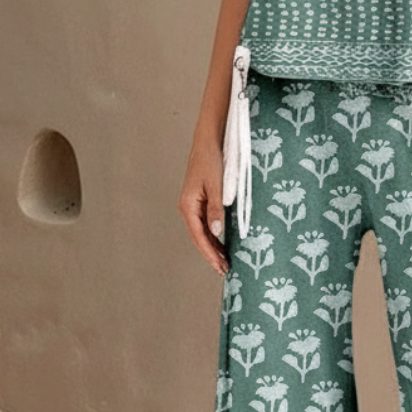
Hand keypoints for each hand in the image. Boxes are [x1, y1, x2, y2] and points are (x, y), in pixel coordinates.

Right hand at [177, 140, 228, 275]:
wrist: (208, 141)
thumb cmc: (211, 160)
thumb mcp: (217, 186)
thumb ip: (216, 209)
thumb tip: (216, 232)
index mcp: (188, 206)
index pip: (199, 237)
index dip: (210, 254)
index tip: (220, 267)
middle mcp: (187, 207)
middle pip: (199, 238)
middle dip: (211, 254)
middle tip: (224, 270)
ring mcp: (192, 204)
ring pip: (201, 232)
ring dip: (212, 246)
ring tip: (223, 261)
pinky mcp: (199, 200)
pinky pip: (204, 223)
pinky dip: (213, 235)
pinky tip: (221, 242)